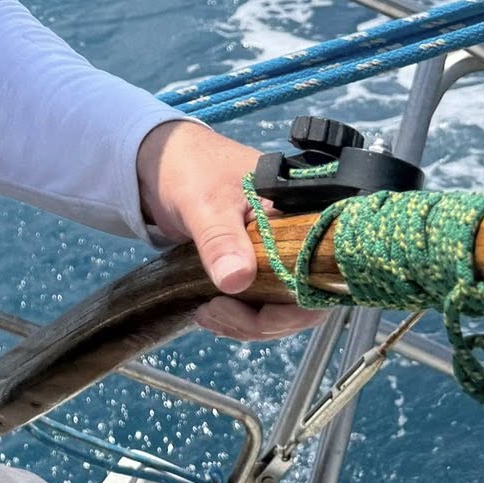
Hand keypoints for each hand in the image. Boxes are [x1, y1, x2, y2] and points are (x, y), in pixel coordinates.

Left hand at [135, 117, 323, 342]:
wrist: (161, 160)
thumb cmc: (189, 167)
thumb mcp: (203, 202)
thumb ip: (219, 239)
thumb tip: (237, 280)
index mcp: (302, 211)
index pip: (322, 270)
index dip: (298, 302)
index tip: (258, 312)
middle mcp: (299, 234)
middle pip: (304, 297)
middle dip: (264, 320)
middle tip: (219, 313)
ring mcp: (278, 251)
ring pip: (282, 305)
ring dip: (248, 322)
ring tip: (208, 313)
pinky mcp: (256, 264)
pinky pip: (261, 301)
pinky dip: (240, 315)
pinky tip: (212, 311)